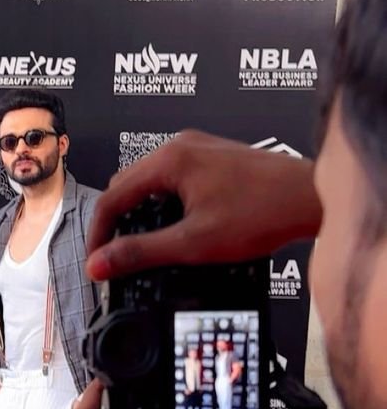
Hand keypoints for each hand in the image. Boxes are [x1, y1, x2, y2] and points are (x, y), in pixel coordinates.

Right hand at [85, 130, 321, 281]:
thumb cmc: (263, 213)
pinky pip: (174, 178)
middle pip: (127, 185)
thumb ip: (141, 253)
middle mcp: (181, 145)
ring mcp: (199, 148)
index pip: (112, 197)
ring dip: (141, 213)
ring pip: (151, 182)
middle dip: (118, 222)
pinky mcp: (215, 157)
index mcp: (169, 160)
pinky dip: (165, 204)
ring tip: (146, 246)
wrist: (310, 199)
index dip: (98, 234)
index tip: (98, 261)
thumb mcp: (192, 242)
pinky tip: (177, 227)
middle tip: (118, 257)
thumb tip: (100, 263)